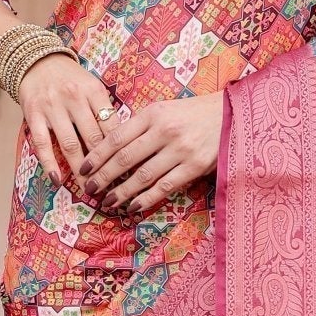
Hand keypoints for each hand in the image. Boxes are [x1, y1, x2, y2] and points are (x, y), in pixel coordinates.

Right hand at [15, 51, 115, 189]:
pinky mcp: (33, 114)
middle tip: (113, 188)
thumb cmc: (71, 80)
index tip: (129, 172)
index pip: (112, 126)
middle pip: (93, 138)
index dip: (121, 152)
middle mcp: (74, 97)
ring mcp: (52, 106)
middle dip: (104, 166)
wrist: (36, 61)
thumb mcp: (92, 88)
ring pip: (70, 144)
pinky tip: (58, 181)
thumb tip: (124, 145)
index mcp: (94, 91)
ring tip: (89, 189)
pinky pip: (42, 143)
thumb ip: (104, 112)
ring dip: (81, 170)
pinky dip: (50, 164)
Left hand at [80, 95, 224, 216]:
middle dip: (103, 176)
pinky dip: (146, 198)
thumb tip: (111, 148)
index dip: (97, 155)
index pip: (116, 137)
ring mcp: (180, 149)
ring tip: (108, 201)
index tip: (83, 168)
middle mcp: (164, 130)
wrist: (232, 114)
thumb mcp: (165, 110)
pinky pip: (164, 186)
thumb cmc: (194, 114)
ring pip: (142, 175)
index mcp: (153, 113)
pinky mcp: (194, 166)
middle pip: (125, 158)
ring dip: (122, 191)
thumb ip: (141, 126)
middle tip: (88, 189)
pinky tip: (133, 206)